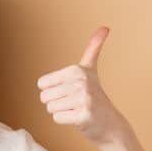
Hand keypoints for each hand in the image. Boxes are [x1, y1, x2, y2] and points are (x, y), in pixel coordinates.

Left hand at [36, 26, 129, 145]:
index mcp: (76, 70)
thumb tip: (104, 27)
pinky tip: (79, 117)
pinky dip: (65, 120)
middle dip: (57, 102)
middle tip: (74, 102)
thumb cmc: (94, 95)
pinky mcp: (84, 116)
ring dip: (61, 111)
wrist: (109, 122)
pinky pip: (57, 118)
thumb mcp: (91, 69)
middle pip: (44, 97)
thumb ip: (93, 48)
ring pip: (50, 108)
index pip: (41, 84)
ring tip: (77, 108)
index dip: (52, 90)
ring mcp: (84, 99)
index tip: (70, 90)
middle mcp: (81, 82)